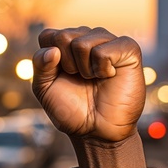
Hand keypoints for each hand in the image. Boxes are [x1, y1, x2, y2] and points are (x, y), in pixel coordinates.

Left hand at [32, 27, 145, 167]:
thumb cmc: (72, 109)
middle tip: (81, 79)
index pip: (48, 36)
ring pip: (82, 43)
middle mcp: (88, 38)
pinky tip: (109, 76)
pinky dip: (102, 68)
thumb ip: (40, 65)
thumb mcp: (45, 88)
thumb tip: (53, 50)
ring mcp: (108, 41)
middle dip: (67, 64)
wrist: (97, 131)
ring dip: (85, 69)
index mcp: (67, 45)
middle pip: (63, 36)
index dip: (49, 60)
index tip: (62, 77)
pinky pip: (104, 50)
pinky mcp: (128, 50)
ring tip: (95, 79)